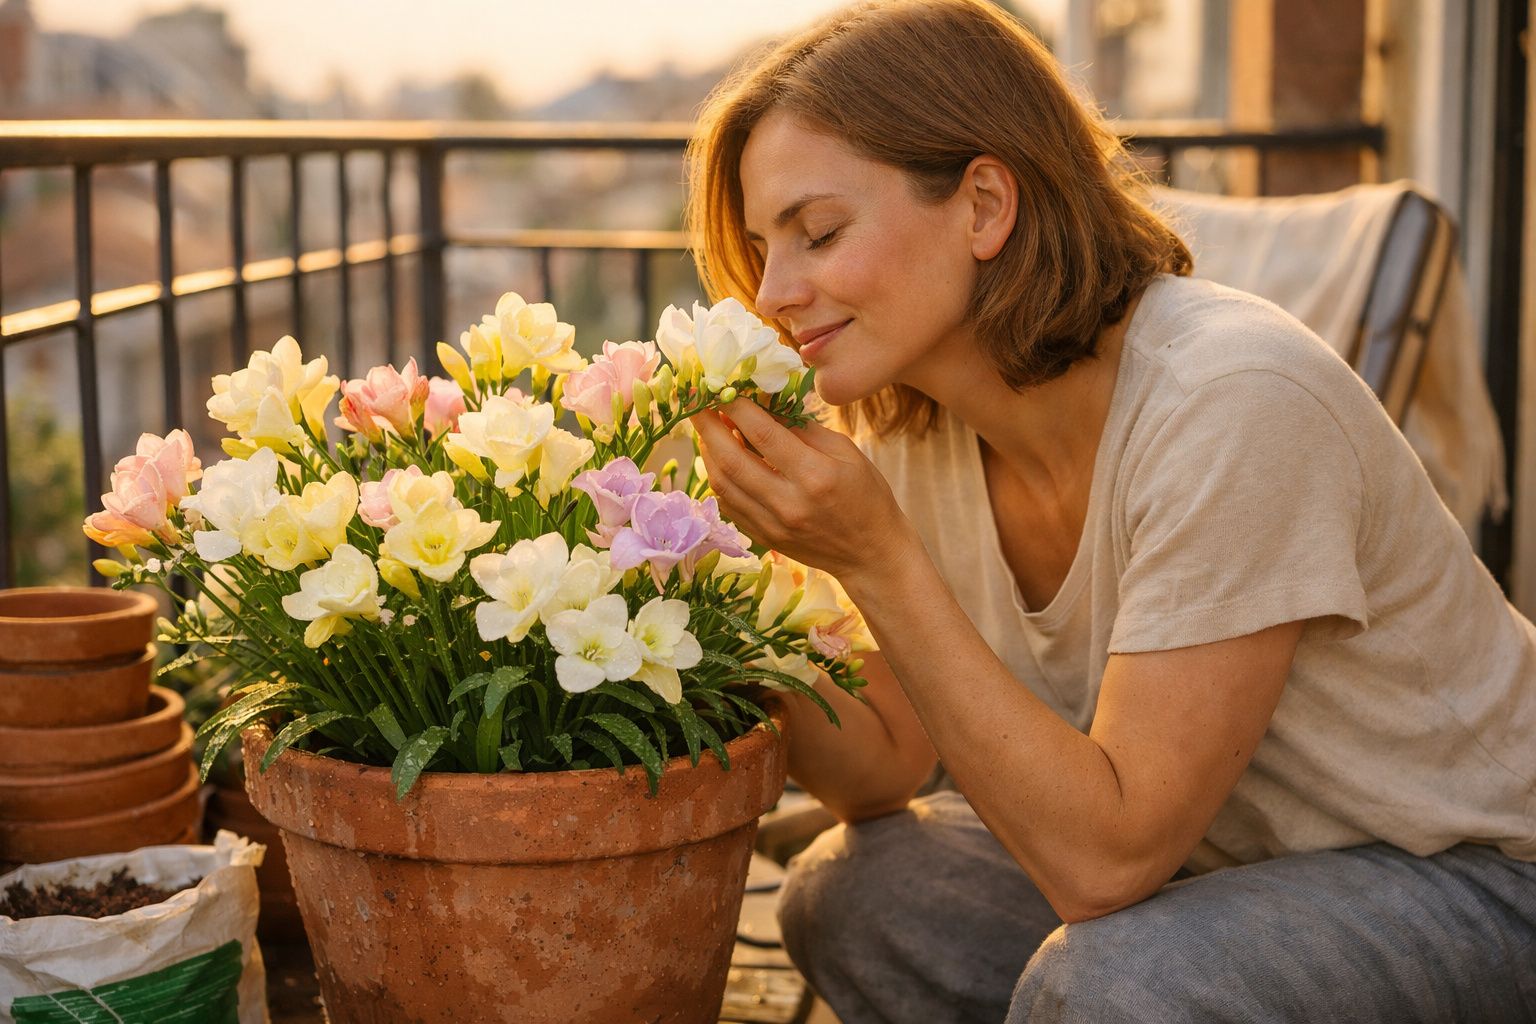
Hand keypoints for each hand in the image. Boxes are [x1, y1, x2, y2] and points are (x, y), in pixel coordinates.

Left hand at [691, 399, 916, 588]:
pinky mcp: (764, 537)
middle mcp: (788, 502)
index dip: (735, 406)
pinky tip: (719, 461)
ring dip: (708, 453)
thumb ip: (803, 429)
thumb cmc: (867, 496)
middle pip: (731, 460)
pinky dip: (718, 478)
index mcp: (815, 475)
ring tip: (708, 430)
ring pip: (722, 484)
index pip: (762, 433)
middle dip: (708, 427)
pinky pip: (728, 505)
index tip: (722, 387)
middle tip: (697, 403)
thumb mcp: (846, 452)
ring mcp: (772, 524)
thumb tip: (765, 403)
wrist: (871, 554)